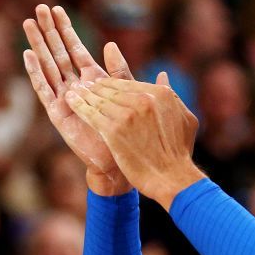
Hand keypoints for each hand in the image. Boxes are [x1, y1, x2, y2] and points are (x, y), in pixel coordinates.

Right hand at [23, 4, 133, 195]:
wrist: (121, 162)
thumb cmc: (129, 133)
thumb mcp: (129, 96)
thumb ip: (121, 72)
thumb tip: (112, 44)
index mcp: (94, 81)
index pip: (76, 49)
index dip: (66, 30)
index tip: (57, 9)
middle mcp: (76, 87)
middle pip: (59, 53)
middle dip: (49, 30)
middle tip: (39, 7)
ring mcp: (65, 99)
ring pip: (49, 66)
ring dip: (39, 44)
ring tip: (29, 23)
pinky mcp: (58, 113)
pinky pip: (44, 89)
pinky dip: (36, 72)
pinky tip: (28, 54)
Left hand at [64, 74, 205, 207]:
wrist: (172, 178)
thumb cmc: (179, 153)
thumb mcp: (184, 118)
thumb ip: (171, 94)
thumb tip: (163, 75)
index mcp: (161, 95)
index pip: (129, 84)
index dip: (112, 84)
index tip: (101, 85)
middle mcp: (144, 100)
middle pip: (113, 89)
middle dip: (96, 87)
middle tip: (83, 86)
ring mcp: (128, 114)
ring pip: (100, 99)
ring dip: (84, 94)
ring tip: (74, 91)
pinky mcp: (113, 130)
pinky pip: (91, 113)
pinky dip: (79, 105)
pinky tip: (71, 100)